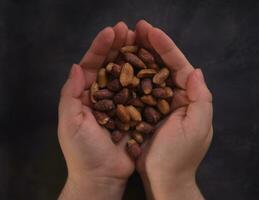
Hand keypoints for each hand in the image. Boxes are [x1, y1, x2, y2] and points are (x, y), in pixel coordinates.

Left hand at [58, 22, 135, 199]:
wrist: (103, 176)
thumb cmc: (82, 152)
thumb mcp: (71, 123)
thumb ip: (71, 94)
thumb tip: (77, 66)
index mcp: (86, 95)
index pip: (93, 65)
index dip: (100, 47)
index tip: (112, 31)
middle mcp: (105, 95)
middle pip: (112, 65)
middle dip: (120, 46)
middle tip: (130, 29)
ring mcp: (122, 103)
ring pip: (129, 75)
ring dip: (136, 57)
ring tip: (144, 41)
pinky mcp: (137, 112)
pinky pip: (143, 92)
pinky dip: (149, 78)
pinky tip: (155, 65)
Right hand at [134, 20, 212, 199]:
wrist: (164, 179)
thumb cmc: (180, 156)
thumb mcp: (196, 127)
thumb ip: (201, 98)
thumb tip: (196, 70)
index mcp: (191, 97)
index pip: (179, 66)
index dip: (166, 47)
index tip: (151, 31)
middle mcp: (177, 96)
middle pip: (164, 65)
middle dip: (151, 45)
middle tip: (137, 27)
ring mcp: (160, 103)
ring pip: (150, 73)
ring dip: (140, 55)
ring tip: (127, 38)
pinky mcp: (145, 111)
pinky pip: (138, 87)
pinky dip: (131, 74)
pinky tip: (120, 62)